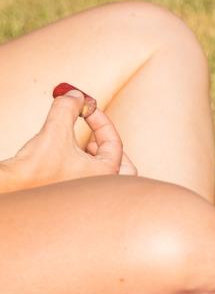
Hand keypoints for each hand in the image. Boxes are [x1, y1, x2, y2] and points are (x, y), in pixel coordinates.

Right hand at [0, 88, 136, 192]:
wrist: (12, 189)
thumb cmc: (36, 167)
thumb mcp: (56, 129)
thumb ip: (68, 107)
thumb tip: (75, 95)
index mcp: (107, 174)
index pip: (115, 143)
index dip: (101, 120)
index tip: (87, 110)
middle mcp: (102, 188)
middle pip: (124, 168)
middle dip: (110, 148)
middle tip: (95, 137)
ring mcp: (88, 194)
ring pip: (106, 176)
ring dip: (96, 157)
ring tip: (80, 145)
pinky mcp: (73, 198)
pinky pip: (89, 182)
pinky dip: (85, 168)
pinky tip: (66, 158)